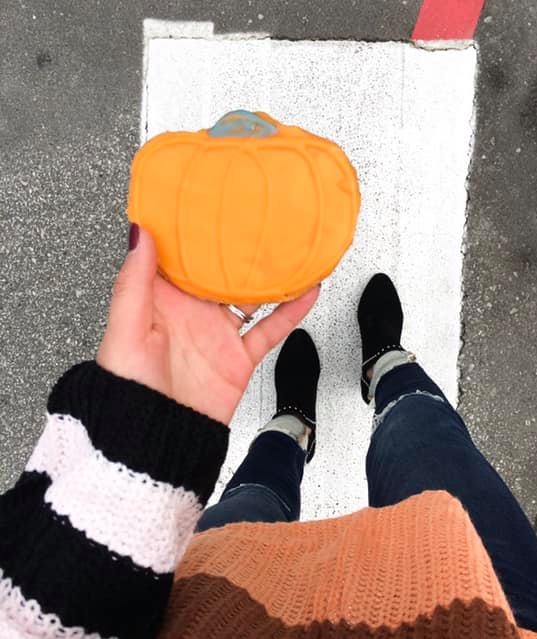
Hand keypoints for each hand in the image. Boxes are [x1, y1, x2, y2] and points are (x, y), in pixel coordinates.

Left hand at [96, 225, 320, 425]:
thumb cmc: (130, 389)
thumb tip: (139, 232)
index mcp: (161, 300)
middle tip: (256, 213)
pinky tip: (307, 291)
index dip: (190, 228)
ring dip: (269, 274)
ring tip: (288, 246)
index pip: (177, 255)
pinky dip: (291, 311)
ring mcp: (218, 334)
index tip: (205, 199)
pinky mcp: (239, 357)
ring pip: (250, 295)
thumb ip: (134, 281)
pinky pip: (270, 328)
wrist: (157, 439)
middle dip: (236, 245)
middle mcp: (192, 313)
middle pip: (219, 270)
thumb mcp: (126, 328)